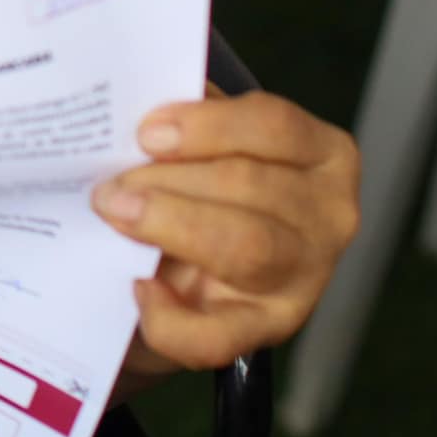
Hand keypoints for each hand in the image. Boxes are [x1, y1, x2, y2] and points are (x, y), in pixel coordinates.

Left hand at [95, 91, 359, 376]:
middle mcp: (327, 217)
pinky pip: (218, 336)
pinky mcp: (263, 332)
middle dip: (169, 180)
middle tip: (109, 182)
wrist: (185, 264)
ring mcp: (302, 280)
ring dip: (168, 224)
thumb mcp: (203, 140)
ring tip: (114, 210)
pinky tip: (138, 288)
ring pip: (244, 247)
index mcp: (321, 154)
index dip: (209, 125)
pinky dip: (170, 317)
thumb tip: (129, 100)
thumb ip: (183, 119)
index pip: (276, 127)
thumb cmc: (199, 180)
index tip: (146, 131)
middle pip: (251, 186)